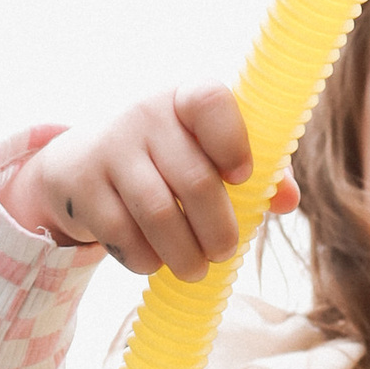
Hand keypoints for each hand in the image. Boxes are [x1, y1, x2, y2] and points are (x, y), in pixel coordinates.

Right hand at [6, 86, 298, 282]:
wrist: (81, 165)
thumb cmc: (165, 160)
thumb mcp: (206, 154)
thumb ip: (256, 172)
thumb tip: (288, 200)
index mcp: (184, 98)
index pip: (210, 102)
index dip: (233, 143)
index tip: (241, 178)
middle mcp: (145, 114)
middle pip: (195, 180)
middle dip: (218, 230)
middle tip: (224, 252)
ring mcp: (110, 147)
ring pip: (158, 214)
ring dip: (185, 254)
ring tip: (196, 270)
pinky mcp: (83, 185)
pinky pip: (123, 234)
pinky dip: (145, 259)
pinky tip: (154, 262)